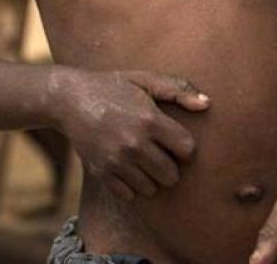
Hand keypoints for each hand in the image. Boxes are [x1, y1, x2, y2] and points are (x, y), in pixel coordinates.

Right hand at [52, 69, 209, 199]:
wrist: (69, 99)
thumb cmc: (112, 87)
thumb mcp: (144, 80)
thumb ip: (177, 90)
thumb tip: (207, 104)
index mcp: (149, 120)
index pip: (187, 150)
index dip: (184, 148)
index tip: (174, 142)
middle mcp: (134, 143)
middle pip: (171, 175)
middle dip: (169, 166)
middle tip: (158, 153)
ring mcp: (116, 160)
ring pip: (151, 188)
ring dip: (150, 177)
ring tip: (141, 160)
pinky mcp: (101, 172)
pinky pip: (128, 194)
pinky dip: (130, 185)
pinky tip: (125, 167)